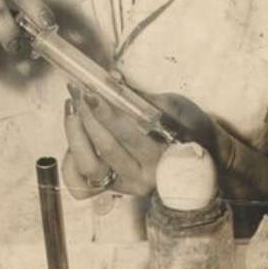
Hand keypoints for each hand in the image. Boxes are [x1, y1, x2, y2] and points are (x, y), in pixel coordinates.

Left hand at [61, 84, 235, 199]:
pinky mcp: (110, 189)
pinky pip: (79, 181)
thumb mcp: (176, 107)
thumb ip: (143, 97)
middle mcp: (142, 178)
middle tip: (77, 89)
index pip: (129, 135)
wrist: (198, 159)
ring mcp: (124, 186)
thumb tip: (112, 80)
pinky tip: (74, 134)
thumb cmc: (189, 128)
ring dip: (75, 132)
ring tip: (73, 105)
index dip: (107, 113)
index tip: (93, 92)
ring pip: (88, 165)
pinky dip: (69, 159)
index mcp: (162, 158)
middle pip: (106, 148)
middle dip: (87, 115)